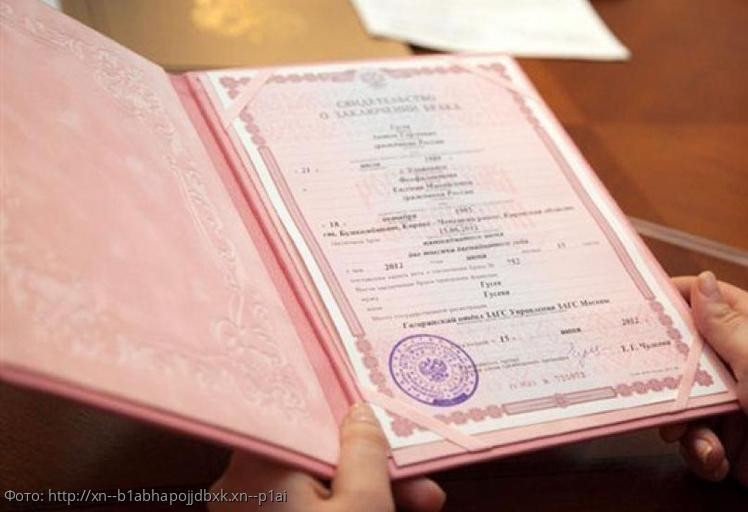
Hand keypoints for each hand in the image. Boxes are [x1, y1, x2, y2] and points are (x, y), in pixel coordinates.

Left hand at [209, 403, 445, 511]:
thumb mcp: (364, 506)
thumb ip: (365, 451)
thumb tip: (360, 411)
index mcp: (260, 465)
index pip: (307, 421)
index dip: (353, 425)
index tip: (387, 430)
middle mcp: (243, 487)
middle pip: (317, 461)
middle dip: (372, 472)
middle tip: (420, 488)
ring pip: (315, 492)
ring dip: (365, 497)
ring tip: (418, 505)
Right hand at [659, 272, 747, 484]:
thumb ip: (726, 325)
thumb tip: (703, 281)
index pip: (714, 305)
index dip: (679, 300)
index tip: (643, 302)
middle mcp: (742, 369)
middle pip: (686, 358)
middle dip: (669, 378)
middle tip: (650, 383)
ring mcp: (735, 407)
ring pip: (685, 404)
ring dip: (689, 429)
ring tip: (704, 442)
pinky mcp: (732, 444)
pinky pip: (697, 443)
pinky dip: (703, 455)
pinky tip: (718, 459)